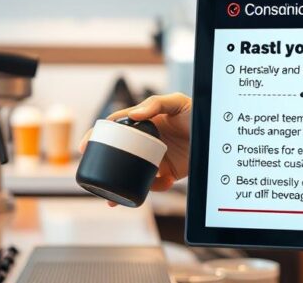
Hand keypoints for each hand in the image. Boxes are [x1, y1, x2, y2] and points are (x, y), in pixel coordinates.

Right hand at [78, 93, 192, 204]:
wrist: (218, 134)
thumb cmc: (197, 113)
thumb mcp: (177, 102)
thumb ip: (156, 103)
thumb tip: (135, 113)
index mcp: (143, 123)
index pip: (115, 128)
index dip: (97, 136)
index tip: (85, 146)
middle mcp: (146, 142)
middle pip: (119, 155)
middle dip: (103, 170)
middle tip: (93, 182)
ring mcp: (155, 158)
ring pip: (133, 174)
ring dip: (122, 188)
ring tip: (113, 200)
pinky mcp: (168, 173)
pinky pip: (154, 184)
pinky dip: (155, 187)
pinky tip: (164, 182)